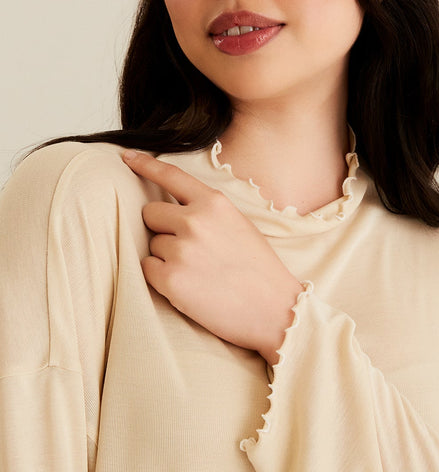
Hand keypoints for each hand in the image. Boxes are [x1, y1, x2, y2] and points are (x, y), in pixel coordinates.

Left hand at [122, 150, 302, 365]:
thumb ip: (207, 213)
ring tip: (198, 272)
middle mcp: (195, 221)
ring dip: (166, 257)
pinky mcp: (170, 279)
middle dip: (162, 228)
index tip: (126, 157)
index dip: (145, 165)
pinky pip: (147, 268)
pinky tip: (188, 286)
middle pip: (151, 213)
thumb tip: (174, 211)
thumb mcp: (239, 226)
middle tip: (189, 249)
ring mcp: (181, 250)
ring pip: (151, 244)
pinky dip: (161, 277)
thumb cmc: (260, 270)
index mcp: (214, 203)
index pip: (171, 176)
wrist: (276, 310)